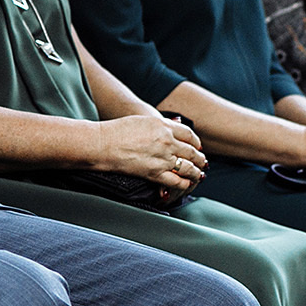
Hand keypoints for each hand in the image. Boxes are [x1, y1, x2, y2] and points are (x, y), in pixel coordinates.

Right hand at [91, 114, 205, 189]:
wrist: (103, 144)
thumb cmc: (117, 131)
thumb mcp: (143, 121)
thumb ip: (160, 125)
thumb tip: (172, 128)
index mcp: (164, 126)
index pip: (189, 135)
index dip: (196, 142)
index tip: (197, 146)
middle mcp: (167, 142)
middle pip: (192, 152)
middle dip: (199, 158)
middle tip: (202, 162)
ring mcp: (162, 158)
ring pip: (188, 167)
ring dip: (196, 172)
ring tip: (198, 174)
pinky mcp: (154, 173)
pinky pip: (177, 181)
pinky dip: (184, 184)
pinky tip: (186, 184)